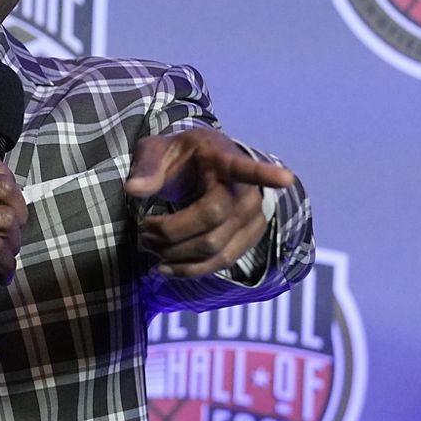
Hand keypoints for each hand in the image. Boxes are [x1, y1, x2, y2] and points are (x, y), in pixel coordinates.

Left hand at [125, 128, 293, 277]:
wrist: (200, 167)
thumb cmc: (179, 157)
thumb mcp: (156, 151)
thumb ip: (146, 168)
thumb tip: (134, 190)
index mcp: (222, 158)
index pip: (245, 168)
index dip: (265, 174)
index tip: (285, 178)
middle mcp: (245, 188)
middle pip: (212, 218)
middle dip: (171, 231)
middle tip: (143, 230)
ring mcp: (252, 215)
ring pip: (217, 248)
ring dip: (177, 255)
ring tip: (149, 246)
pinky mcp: (250, 237)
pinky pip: (222, 261)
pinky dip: (191, 269)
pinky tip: (167, 267)